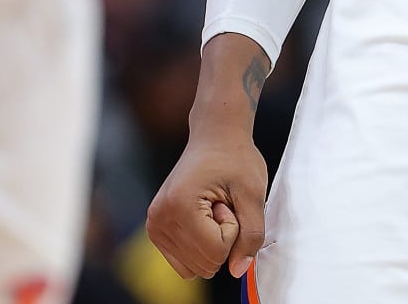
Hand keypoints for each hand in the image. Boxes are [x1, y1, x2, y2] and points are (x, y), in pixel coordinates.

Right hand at [147, 125, 269, 279]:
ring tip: (213, 208)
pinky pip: (184, 263)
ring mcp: (154, 226)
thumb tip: (238, 271)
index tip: (229, 202)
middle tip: (221, 204)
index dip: (234, 230)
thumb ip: (251, 234)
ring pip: (195, 268)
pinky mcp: (155, 230)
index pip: (216, 252)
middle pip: (205, 263)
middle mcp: (159, 219)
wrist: (215, 136)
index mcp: (179, 206)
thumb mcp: (253, 193)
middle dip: (223, 238)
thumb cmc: (236, 158)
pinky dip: (200, 247)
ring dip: (212, 242)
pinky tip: (203, 216)